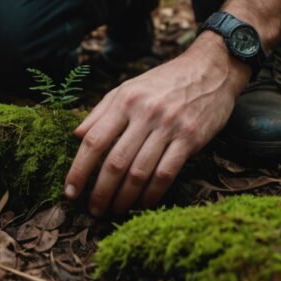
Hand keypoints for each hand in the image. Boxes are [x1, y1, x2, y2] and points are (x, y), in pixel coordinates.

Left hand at [63, 32, 248, 215]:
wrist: (210, 70)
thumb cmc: (164, 81)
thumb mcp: (128, 87)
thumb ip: (101, 111)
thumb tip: (76, 135)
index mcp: (125, 100)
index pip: (94, 141)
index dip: (78, 169)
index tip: (69, 191)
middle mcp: (145, 113)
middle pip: (115, 162)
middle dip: (99, 192)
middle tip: (92, 210)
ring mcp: (169, 127)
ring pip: (139, 172)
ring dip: (124, 197)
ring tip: (114, 210)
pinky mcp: (190, 138)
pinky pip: (166, 173)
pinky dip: (152, 193)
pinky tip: (142, 203)